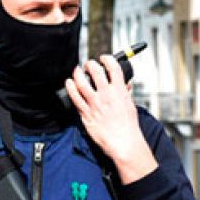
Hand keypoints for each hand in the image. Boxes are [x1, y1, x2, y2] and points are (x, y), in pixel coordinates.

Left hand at [63, 56, 157, 183]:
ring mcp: (95, 103)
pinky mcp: (86, 113)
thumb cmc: (128, 126)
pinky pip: (75, 97)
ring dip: (77, 73)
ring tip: (77, 71)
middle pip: (95, 71)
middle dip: (90, 64)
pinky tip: (69, 83)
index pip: (113, 67)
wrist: (123, 141)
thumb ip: (126, 93)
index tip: (104, 58)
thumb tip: (125, 85)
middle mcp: (106, 94)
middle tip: (88, 64)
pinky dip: (70, 87)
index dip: (107, 59)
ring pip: (81, 82)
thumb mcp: (130, 105)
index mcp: (119, 91)